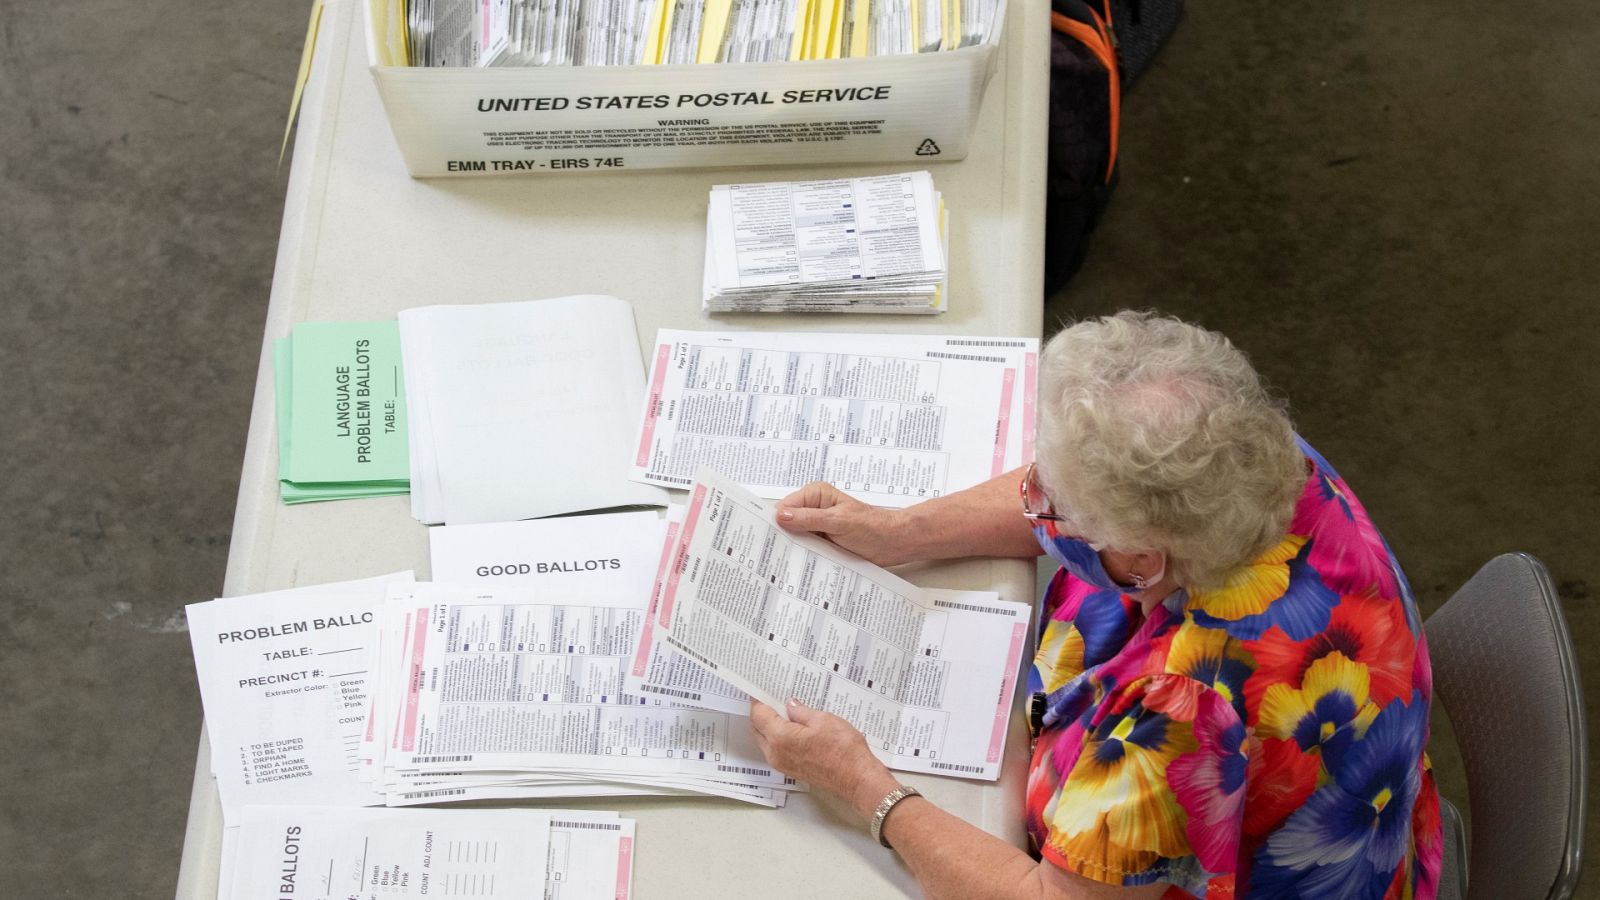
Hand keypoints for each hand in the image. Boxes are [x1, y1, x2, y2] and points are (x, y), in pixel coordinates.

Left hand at [750, 699, 899, 821]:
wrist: (856, 778)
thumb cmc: (843, 750)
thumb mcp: (823, 720)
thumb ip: (801, 711)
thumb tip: (790, 705)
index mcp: (780, 738)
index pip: (759, 715)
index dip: (758, 701)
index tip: (760, 691)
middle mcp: (776, 754)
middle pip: (757, 729)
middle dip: (761, 714)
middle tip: (772, 699)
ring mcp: (782, 765)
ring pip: (765, 741)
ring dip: (769, 727)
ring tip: (785, 713)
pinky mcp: (791, 770)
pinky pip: (776, 751)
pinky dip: (778, 738)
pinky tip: (793, 729)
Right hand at [773, 482, 914, 566]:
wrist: (891, 542)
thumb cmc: (871, 527)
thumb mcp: (838, 521)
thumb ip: (809, 518)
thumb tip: (782, 516)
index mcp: (815, 494)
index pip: (785, 507)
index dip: (776, 522)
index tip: (767, 537)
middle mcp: (813, 508)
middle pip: (787, 523)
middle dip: (782, 537)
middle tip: (773, 554)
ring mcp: (816, 526)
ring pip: (794, 537)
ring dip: (793, 549)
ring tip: (786, 562)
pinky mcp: (821, 540)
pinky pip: (805, 548)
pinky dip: (803, 555)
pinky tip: (800, 564)